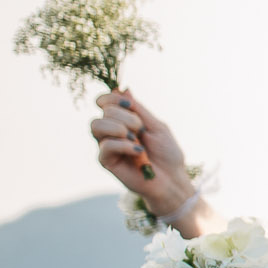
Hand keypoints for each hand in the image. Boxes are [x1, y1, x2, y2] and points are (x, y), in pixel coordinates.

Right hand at [92, 91, 193, 211]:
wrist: (171, 178)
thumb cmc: (167, 153)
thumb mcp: (156, 125)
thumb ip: (138, 109)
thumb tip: (124, 89)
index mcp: (122, 120)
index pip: (103, 101)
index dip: (111, 98)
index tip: (128, 104)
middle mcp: (111, 131)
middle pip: (104, 111)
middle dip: (126, 117)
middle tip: (141, 129)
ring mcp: (106, 145)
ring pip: (96, 125)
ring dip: (120, 128)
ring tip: (136, 139)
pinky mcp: (106, 161)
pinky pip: (106, 145)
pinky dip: (124, 145)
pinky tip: (139, 152)